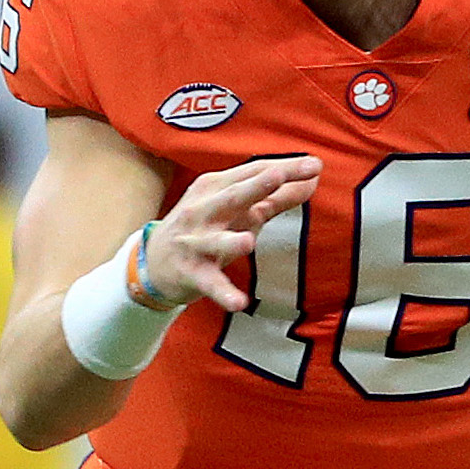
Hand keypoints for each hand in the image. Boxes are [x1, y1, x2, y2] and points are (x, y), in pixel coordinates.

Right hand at [139, 156, 323, 309]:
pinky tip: (239, 303)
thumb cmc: (206, 227)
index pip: (252, 173)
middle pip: (234, 196)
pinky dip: (224, 293)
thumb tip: (314, 178)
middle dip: (256, 187)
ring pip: (216, 241)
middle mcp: (204, 210)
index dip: (284, 169)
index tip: (315, 165)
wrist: (154, 261)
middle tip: (278, 176)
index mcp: (216, 187)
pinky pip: (211, 283)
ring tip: (248, 242)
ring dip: (230, 241)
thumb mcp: (238, 209)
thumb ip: (276, 197)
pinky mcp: (193, 273)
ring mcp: (196, 242)